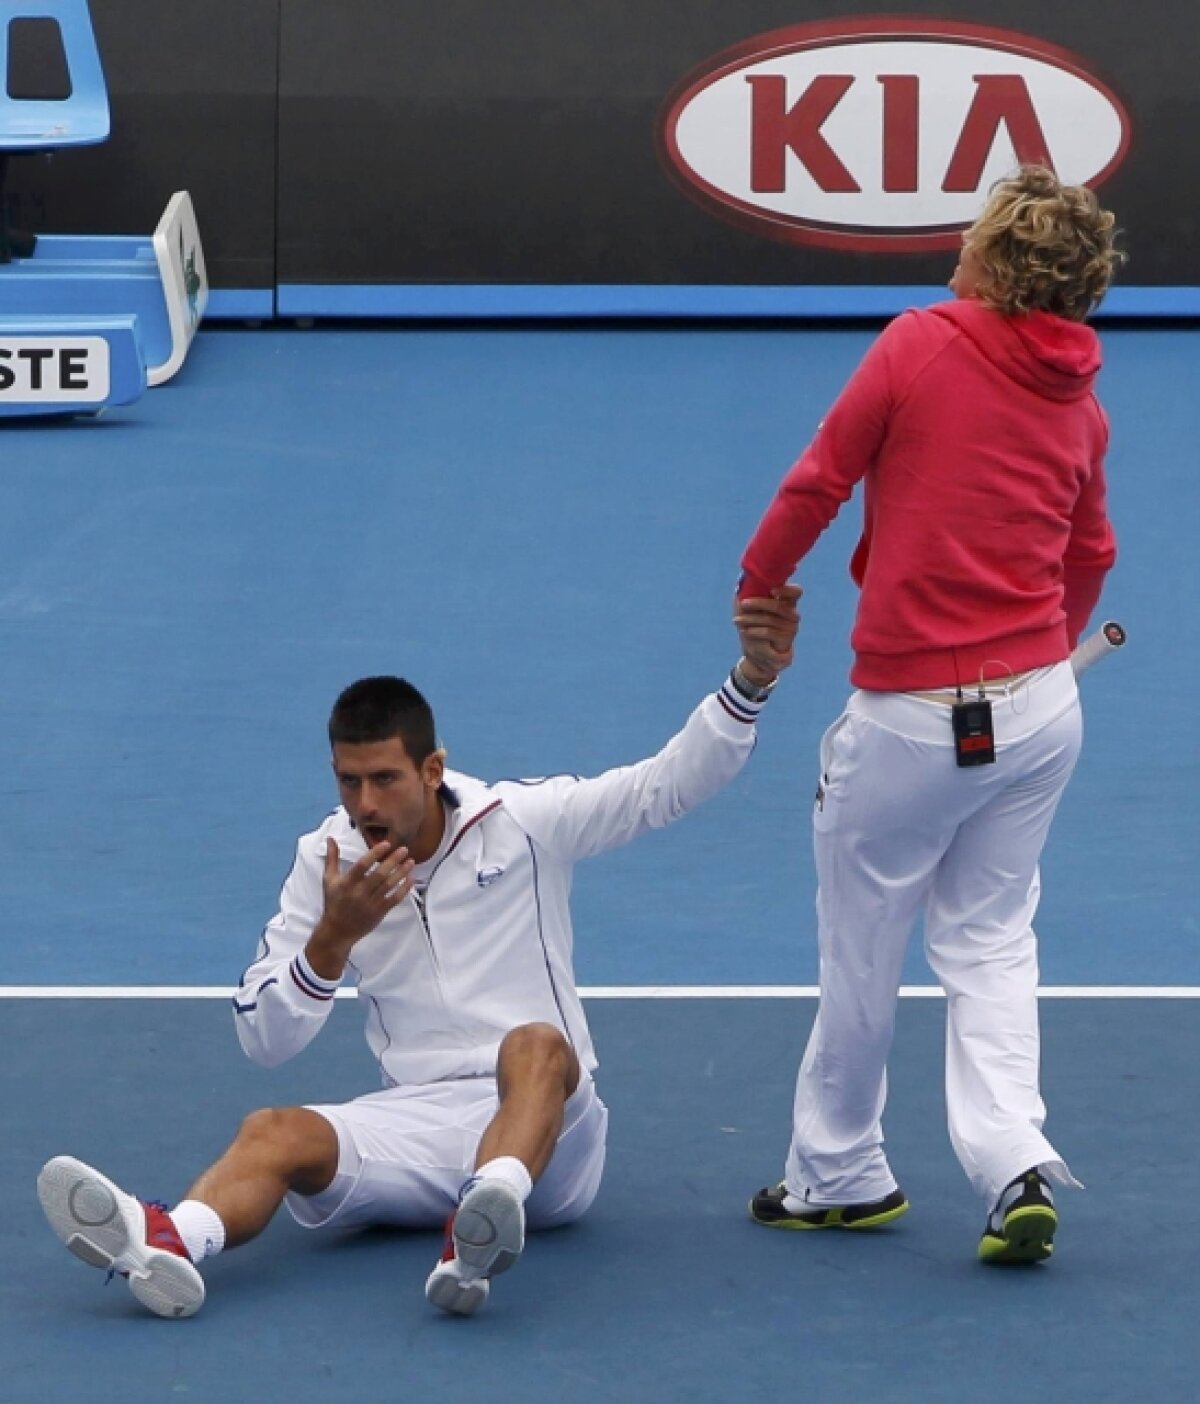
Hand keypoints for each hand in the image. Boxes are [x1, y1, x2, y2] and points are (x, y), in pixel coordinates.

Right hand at [307, 837, 414, 976]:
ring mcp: (370, 903)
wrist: (338, 931)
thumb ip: (332, 858)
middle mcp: (359, 893)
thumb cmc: (333, 902)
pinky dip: (404, 889)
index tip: (386, 844)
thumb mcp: (329, 880)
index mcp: (347, 883)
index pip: (362, 866)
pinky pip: (395, 899)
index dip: (375, 854)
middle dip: (393, 860)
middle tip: (405, 849)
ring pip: (389, 885)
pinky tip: (411, 878)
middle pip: (379, 874)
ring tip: (411, 861)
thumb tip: (331, 837)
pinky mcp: (379, 912)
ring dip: (401, 872)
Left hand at [733, 583, 801, 682]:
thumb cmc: (753, 625)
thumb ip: (748, 592)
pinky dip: (754, 630)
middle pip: (778, 606)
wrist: (757, 652)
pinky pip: (769, 632)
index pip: (796, 592)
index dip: (786, 590)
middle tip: (743, 604)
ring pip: (770, 619)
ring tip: (736, 621)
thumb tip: (743, 575)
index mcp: (786, 601)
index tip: (771, 590)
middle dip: (759, 604)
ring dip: (750, 619)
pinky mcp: (786, 639)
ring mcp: (791, 627)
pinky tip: (744, 631)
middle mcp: (791, 613)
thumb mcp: (748, 608)